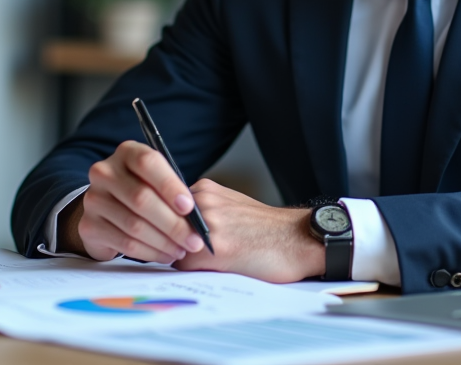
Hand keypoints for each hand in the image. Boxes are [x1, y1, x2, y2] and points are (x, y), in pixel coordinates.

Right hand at [62, 140, 207, 262]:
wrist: (107, 208)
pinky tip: (165, 255)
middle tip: (194, 240)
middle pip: (141, 198)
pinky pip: (124, 243)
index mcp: (127, 153)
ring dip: (164, 242)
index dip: (170, 185)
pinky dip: (150, 252)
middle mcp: (105, 172)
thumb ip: (173, 191)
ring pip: (134, 225)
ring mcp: (93, 199)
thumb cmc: (143, 190)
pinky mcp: (89, 226)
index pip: (148, 163)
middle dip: (173, 224)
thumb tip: (196, 218)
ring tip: (182, 250)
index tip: (189, 208)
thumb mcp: (157, 181)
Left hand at [173, 179, 325, 282]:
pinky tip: (215, 269)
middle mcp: (203, 201)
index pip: (163, 212)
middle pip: (162, 229)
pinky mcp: (215, 249)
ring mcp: (208, 224)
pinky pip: (184, 266)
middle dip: (171, 245)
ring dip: (182, 259)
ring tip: (209, 262)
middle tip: (192, 256)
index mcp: (204, 189)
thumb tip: (168, 231)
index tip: (173, 243)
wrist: (298, 238)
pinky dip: (193, 272)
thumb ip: (200, 212)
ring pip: (171, 248)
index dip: (164, 231)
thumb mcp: (230, 206)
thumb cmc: (266, 229)